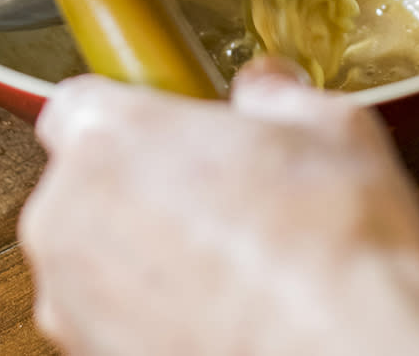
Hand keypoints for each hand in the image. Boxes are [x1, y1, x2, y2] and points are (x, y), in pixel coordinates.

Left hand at [19, 58, 418, 355]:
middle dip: (141, 182)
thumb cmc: (331, 240)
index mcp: (110, 139)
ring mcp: (74, 306)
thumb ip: (273, 95)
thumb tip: (266, 89)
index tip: (169, 122)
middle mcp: (69, 221)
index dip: (127, 111)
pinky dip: (153, 312)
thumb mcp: (326, 125)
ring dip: (145, 251)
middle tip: (217, 187)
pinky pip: (111, 318)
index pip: (76, 104)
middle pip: (85, 183)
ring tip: (231, 256)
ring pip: (97, 257)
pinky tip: (223, 307)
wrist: (348, 349)